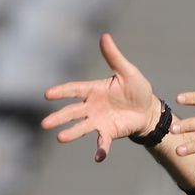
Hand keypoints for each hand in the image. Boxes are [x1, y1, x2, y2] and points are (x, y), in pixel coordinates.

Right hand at [41, 33, 157, 161]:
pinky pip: (103, 142)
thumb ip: (114, 57)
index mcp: (93, 89)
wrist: (149, 109)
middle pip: (72, 112)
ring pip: (82, 127)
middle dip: (59, 117)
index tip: (47, 94)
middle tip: (45, 124)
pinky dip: (101, 150)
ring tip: (60, 138)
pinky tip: (98, 158)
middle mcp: (92, 106)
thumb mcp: (128, 72)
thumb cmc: (137, 88)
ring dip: (72, 133)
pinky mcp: (109, 132)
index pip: (74, 90)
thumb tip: (105, 36)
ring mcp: (99, 120)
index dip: (61, 92)